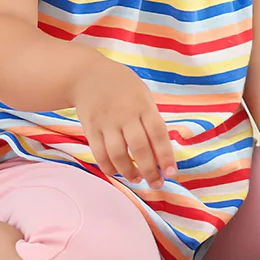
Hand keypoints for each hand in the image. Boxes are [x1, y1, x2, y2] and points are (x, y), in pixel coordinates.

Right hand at [73, 58, 175, 190]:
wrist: (87, 75)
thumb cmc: (123, 87)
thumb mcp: (143, 95)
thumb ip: (151, 119)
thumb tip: (162, 150)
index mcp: (144, 106)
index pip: (158, 134)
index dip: (166, 155)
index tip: (172, 172)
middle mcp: (126, 115)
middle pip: (139, 148)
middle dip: (150, 170)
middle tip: (157, 184)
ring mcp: (106, 123)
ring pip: (118, 154)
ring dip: (129, 172)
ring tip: (138, 180)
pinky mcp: (90, 129)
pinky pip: (99, 153)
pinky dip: (109, 167)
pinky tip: (118, 173)